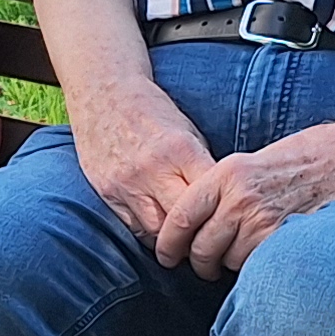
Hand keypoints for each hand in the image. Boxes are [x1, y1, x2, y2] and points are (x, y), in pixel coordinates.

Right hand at [68, 75, 217, 247]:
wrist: (103, 94)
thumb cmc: (152, 111)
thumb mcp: (187, 130)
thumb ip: (202, 166)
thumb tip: (225, 200)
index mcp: (180, 150)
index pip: (212, 196)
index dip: (224, 212)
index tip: (231, 220)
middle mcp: (153, 170)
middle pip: (186, 222)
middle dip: (201, 235)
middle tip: (212, 241)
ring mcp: (127, 184)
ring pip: (159, 232)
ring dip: (175, 241)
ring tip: (188, 242)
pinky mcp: (107, 192)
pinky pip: (134, 228)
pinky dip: (151, 233)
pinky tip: (161, 230)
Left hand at [155, 107, 334, 276]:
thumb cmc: (307, 159)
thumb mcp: (255, 163)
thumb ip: (226, 191)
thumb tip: (202, 224)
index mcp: (227, 173)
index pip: (181, 216)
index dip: (169, 242)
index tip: (168, 255)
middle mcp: (240, 197)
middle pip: (202, 248)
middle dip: (201, 264)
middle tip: (207, 267)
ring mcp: (264, 220)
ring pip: (230, 262)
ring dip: (233, 267)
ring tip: (248, 255)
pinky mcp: (286, 239)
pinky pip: (257, 268)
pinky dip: (257, 270)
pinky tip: (267, 259)